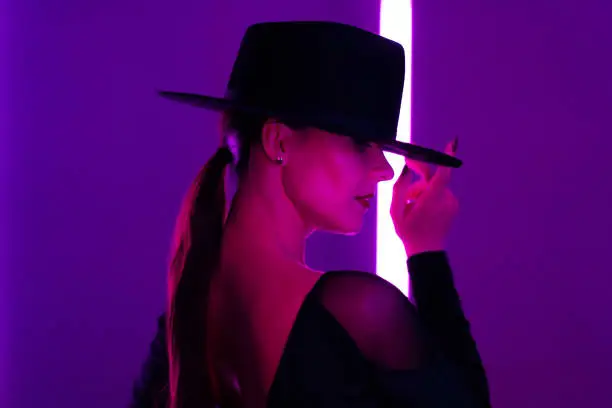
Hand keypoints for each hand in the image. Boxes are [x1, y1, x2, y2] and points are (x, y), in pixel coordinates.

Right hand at [391, 138, 458, 256]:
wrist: (426, 252)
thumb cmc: (408, 232)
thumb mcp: (395, 212)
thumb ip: (399, 188)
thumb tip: (406, 170)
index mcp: (432, 199)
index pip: (442, 174)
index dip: (446, 157)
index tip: (453, 142)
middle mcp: (446, 199)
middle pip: (430, 180)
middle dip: (417, 185)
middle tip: (406, 198)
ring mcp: (452, 203)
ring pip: (434, 187)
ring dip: (422, 192)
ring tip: (412, 208)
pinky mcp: (454, 206)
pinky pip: (440, 194)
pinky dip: (430, 197)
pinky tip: (422, 211)